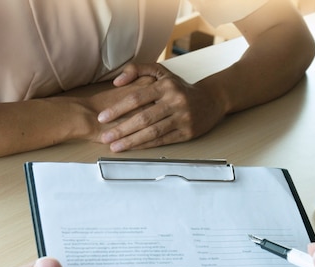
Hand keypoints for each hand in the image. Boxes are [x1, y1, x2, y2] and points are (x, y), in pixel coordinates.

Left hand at [96, 63, 225, 151]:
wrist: (212, 99)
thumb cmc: (180, 87)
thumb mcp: (161, 72)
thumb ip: (137, 70)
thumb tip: (117, 82)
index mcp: (166, 86)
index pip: (137, 98)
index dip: (118, 109)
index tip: (102, 117)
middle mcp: (175, 101)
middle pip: (143, 118)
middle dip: (121, 129)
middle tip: (105, 137)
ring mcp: (182, 118)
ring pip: (153, 132)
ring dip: (132, 141)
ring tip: (115, 146)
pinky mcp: (188, 133)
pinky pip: (163, 141)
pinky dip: (147, 146)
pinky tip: (134, 148)